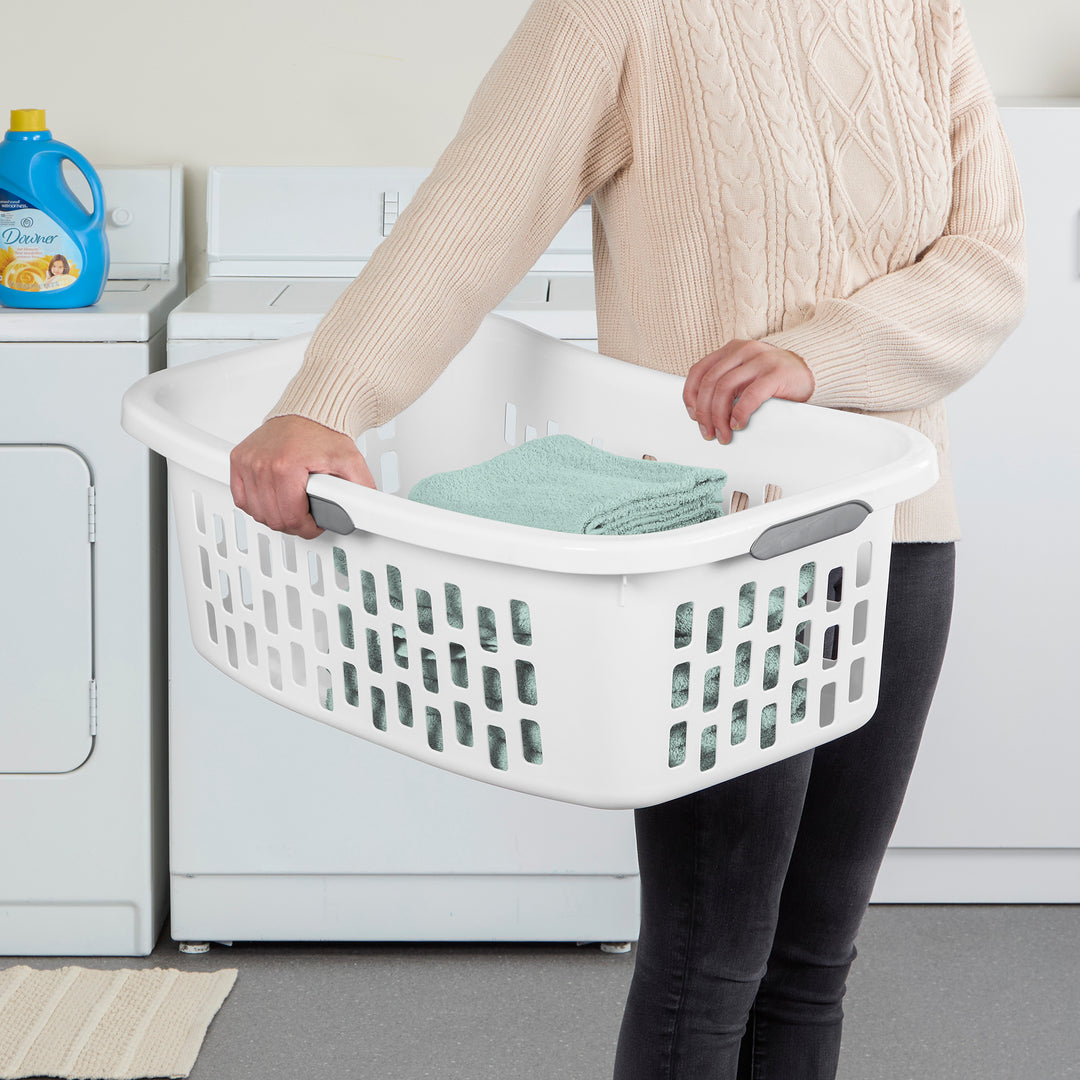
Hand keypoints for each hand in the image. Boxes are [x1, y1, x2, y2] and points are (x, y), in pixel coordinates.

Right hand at [230, 415, 375, 538]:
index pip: (292, 517)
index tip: (316, 524)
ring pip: (257, 512)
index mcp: (287, 466)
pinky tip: (272, 500)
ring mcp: (248, 461)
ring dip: (276, 516)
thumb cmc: (325, 433)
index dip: (308, 528)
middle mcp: (263, 464)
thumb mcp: (351, 462)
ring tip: (293, 507)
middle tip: (307, 517)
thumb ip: (361, 489)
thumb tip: (367, 511)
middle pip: (274, 518)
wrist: (308, 412)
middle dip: (294, 524)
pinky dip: (256, 505)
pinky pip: (241, 498)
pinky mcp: (238, 459)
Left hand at [683, 340, 814, 443]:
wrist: (811, 370)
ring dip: (719, 417)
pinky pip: (750, 395)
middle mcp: (743, 351)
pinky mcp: (776, 373)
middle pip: (710, 383)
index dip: (690, 395)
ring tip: (724, 434)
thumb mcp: (746, 374)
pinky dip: (740, 412)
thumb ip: (726, 382)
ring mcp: (760, 360)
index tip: (693, 415)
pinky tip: (738, 424)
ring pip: (725, 388)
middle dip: (705, 413)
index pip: (699, 370)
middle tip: (708, 432)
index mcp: (731, 350)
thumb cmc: (775, 377)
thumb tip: (701, 411)